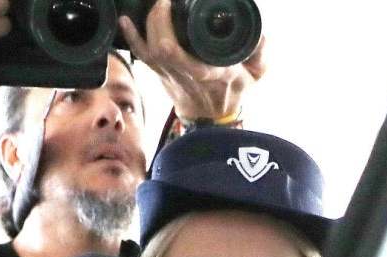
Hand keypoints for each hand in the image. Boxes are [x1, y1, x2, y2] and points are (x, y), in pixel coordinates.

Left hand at [121, 0, 263, 125]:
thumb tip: (260, 34)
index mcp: (210, 71)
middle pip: (162, 44)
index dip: (174, 25)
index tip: (179, 3)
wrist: (211, 116)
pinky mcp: (160, 71)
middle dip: (160, 17)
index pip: (185, 53)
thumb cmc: (232, 90)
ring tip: (159, 4)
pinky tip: (126, 20)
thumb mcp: (254, 74)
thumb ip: (259, 52)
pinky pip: (141, 53)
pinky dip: (131, 36)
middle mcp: (186, 72)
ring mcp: (169, 72)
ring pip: (151, 47)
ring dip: (150, 22)